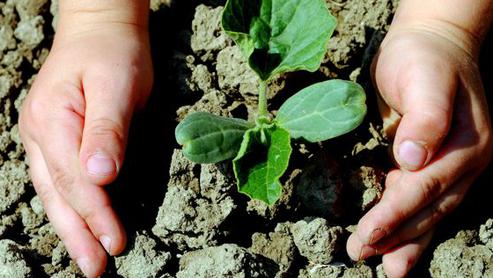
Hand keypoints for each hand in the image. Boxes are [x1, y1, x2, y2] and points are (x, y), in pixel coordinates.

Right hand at [19, 21, 152, 276]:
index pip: (75, 180)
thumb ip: (108, 130)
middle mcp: (40, 133)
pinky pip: (58, 180)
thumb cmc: (113, 55)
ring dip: (71, 228)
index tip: (116, 242)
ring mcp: (43, 137)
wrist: (101, 31)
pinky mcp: (55, 139)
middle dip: (78, 234)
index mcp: (53, 120)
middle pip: (57, 194)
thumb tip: (101, 177)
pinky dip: (69, 206)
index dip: (97, 214)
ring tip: (88, 259)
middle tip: (96, 269)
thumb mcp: (118, 86)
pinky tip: (79, 224)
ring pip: (54, 192)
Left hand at [346, 25, 492, 276]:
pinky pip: (422, 201)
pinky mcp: (433, 164)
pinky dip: (408, 223)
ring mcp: (452, 166)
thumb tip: (413, 160)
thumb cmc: (425, 58)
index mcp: (467, 145)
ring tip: (385, 266)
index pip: (425, 188)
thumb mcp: (425, 78)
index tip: (367, 234)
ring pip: (428, 212)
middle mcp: (464, 162)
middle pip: (427, 208)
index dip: (395, 214)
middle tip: (362, 253)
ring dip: (404, 239)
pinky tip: (394, 241)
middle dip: (395, 235)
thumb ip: (426, 118)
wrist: (432, 42)